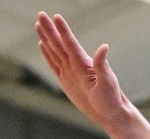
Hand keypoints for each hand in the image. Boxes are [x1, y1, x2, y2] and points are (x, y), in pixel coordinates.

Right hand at [35, 13, 132, 130]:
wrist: (110, 113)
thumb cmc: (111, 99)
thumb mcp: (108, 83)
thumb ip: (103, 65)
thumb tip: (104, 46)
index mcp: (83, 63)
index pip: (70, 43)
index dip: (63, 31)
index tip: (55, 17)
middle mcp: (75, 64)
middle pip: (59, 43)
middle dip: (50, 29)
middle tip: (41, 14)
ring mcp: (70, 71)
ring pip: (54, 51)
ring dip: (46, 38)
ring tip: (38, 24)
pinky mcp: (66, 80)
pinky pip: (54, 64)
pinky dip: (47, 54)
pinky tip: (43, 45)